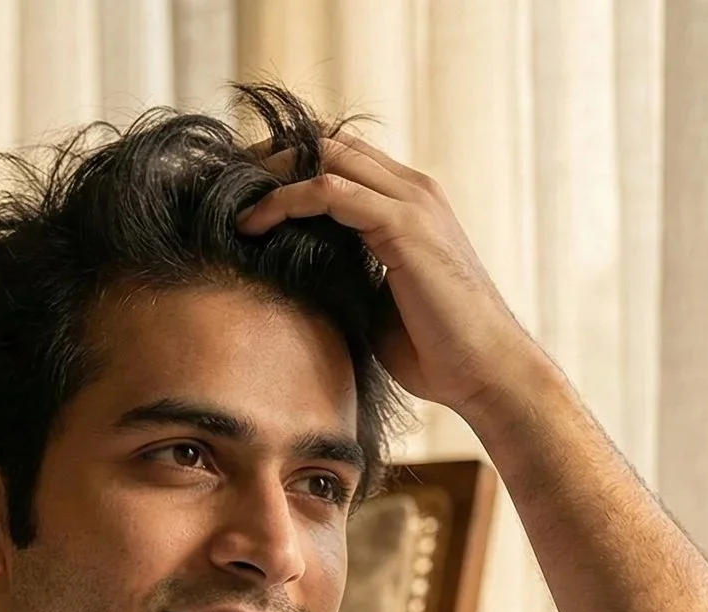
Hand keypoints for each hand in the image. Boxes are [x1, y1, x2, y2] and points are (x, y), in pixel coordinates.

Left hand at [239, 133, 552, 423]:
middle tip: (222, 184)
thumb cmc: (435, 351)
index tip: (240, 192)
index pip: (340, 158)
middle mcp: (411, 190)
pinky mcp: (404, 225)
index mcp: (408, 204)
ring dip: (269, 171)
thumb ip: (344, 276)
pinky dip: (283, 200)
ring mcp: (410, 202)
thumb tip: (292, 281)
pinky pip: (329, 192)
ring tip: (228, 197)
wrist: (485, 372)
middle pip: (327, 143)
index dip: (287, 166)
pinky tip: (251, 225)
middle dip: (269, 156)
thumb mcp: (375, 304)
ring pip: (324, 155)